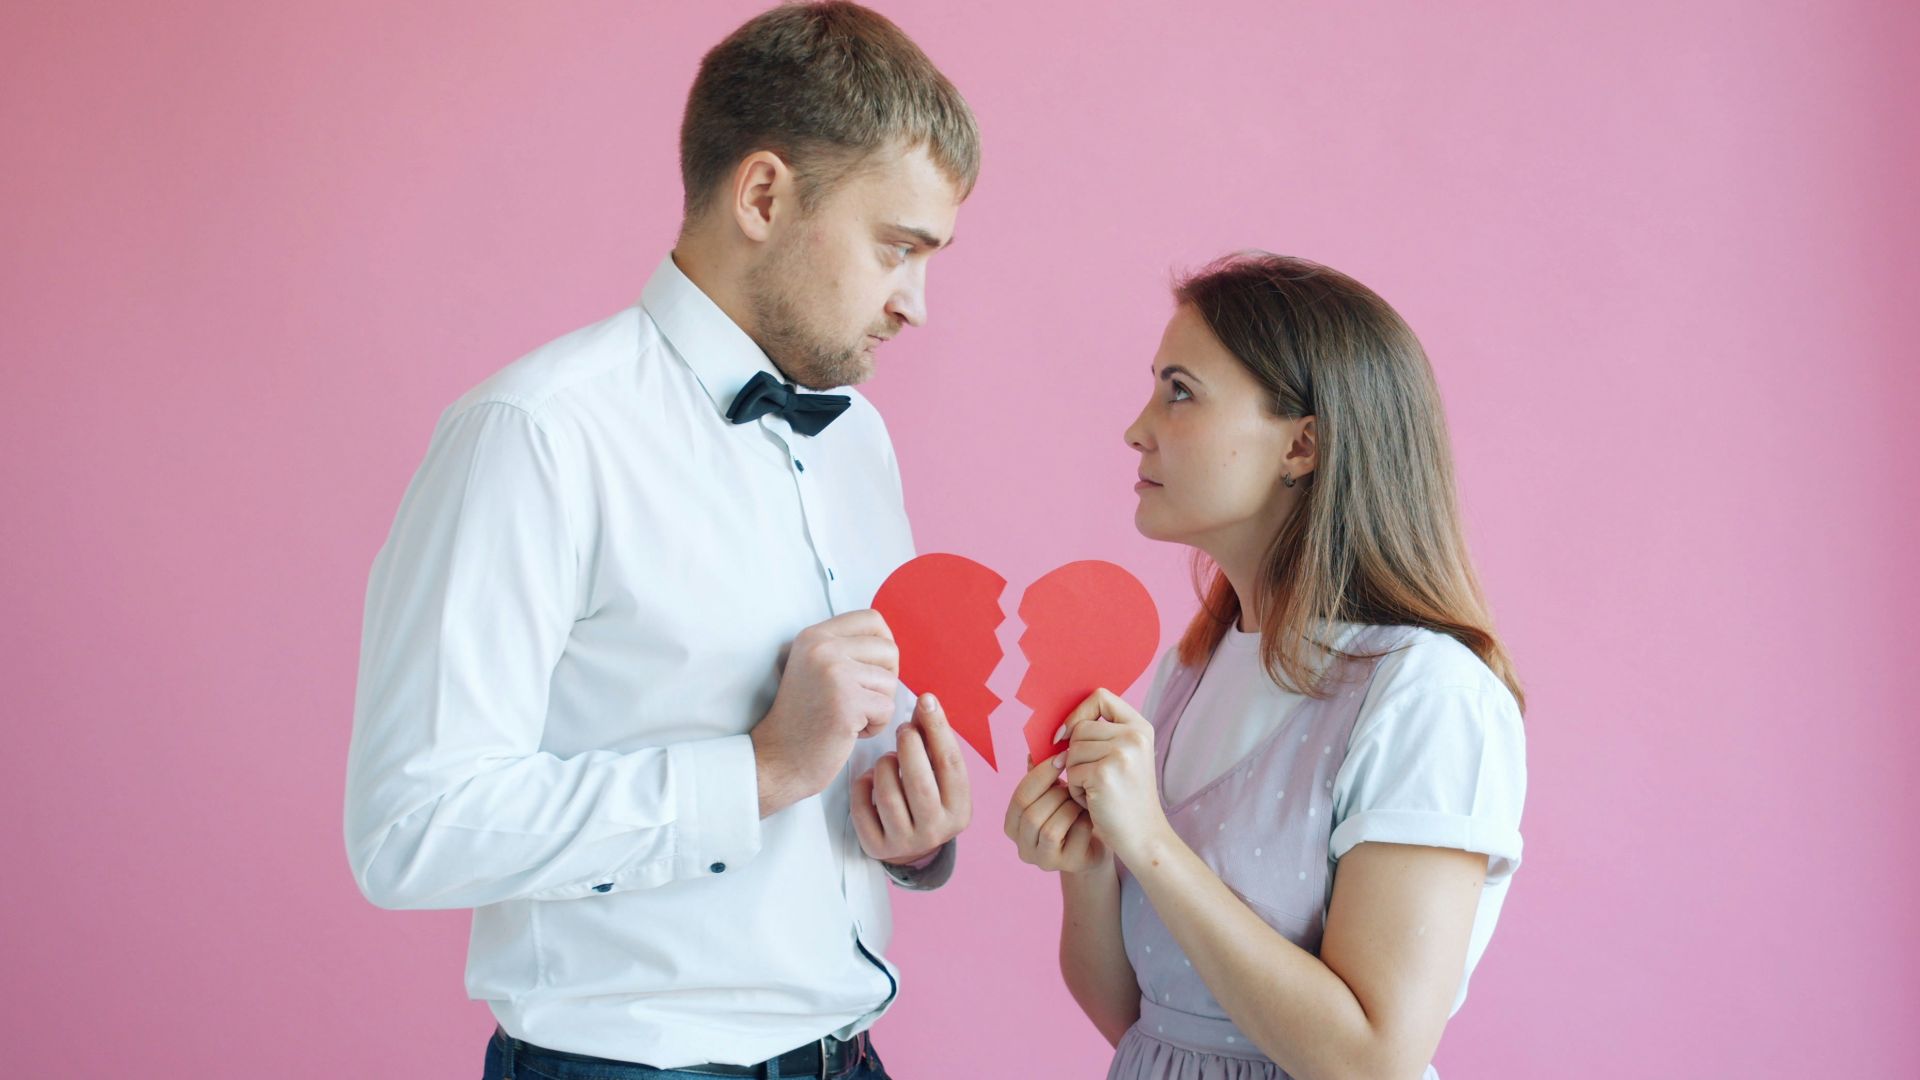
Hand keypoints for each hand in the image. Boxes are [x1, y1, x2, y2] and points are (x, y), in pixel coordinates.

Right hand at [752, 610, 897, 817]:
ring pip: (891, 682)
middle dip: (885, 679)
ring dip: (878, 706)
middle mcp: (822, 647)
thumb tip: (890, 642)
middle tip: (861, 699)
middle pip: (889, 650)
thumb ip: (845, 648)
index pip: (872, 619)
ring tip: (849, 717)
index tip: (873, 668)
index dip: (883, 643)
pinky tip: (849, 731)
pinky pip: (888, 709)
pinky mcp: (847, 702)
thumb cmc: (804, 718)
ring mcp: (834, 673)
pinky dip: (875, 726)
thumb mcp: (815, 667)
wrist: (778, 758)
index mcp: (815, 635)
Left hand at [852, 692, 971, 864]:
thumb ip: (933, 742)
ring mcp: (905, 842)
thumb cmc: (927, 797)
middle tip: (903, 729)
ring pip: (889, 796)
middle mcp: (935, 831)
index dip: (938, 729)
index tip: (927, 700)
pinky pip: (862, 809)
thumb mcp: (939, 775)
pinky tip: (869, 779)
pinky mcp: (877, 847)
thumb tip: (925, 702)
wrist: (911, 844)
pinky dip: (862, 786)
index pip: (951, 764)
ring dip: (884, 766)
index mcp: (959, 810)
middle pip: (920, 783)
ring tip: (888, 758)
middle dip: (909, 747)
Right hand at [1003, 751, 1108, 874]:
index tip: (1061, 757)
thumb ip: (1041, 773)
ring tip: (1081, 801)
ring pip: (1048, 828)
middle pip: (1031, 814)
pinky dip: (1083, 821)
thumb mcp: (1055, 792)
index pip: (1019, 796)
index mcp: (1013, 824)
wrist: (1098, 841)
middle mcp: (1022, 846)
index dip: (1040, 774)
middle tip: (1075, 783)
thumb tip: (1033, 749)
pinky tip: (1090, 817)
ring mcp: (1042, 860)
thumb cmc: (1073, 812)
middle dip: (1056, 794)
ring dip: (1069, 808)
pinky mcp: (1067, 865)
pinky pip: (1072, 837)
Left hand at [1061, 688, 1169, 864]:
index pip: (1100, 697)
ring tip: (1098, 791)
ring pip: (1071, 751)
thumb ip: (1099, 736)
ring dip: (1075, 775)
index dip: (1078, 712)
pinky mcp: (1104, 773)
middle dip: (1076, 756)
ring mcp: (1121, 753)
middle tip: (1097, 779)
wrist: (1143, 837)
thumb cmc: (1126, 799)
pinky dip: (1076, 790)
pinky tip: (1095, 802)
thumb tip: (1056, 728)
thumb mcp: (1122, 758)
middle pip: (1079, 728)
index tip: (1068, 733)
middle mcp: (1134, 735)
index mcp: (1140, 727)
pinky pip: (1070, 772)